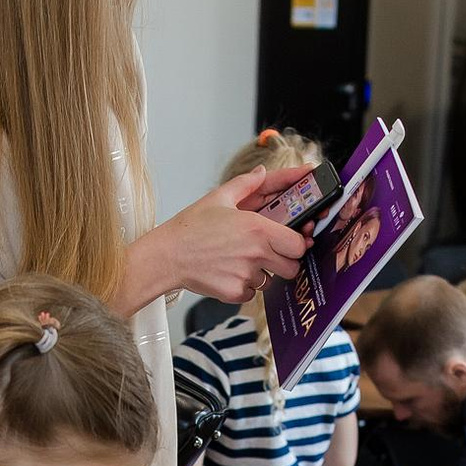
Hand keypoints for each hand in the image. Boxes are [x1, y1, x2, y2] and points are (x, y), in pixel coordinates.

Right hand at [147, 167, 312, 302]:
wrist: (167, 256)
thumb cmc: (191, 228)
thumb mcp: (219, 198)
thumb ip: (246, 184)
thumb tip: (262, 172)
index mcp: (257, 228)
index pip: (298, 244)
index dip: (296, 244)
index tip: (289, 242)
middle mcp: (256, 253)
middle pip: (292, 267)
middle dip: (285, 262)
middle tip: (270, 254)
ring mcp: (246, 276)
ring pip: (271, 281)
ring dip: (263, 273)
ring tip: (240, 261)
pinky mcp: (235, 292)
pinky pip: (253, 293)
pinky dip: (245, 286)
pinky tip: (229, 272)